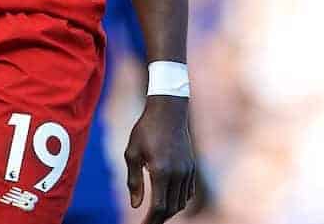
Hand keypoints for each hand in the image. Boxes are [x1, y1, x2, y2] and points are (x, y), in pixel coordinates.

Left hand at [126, 96, 194, 222]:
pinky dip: (178, 201)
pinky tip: (167, 199)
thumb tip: (136, 206)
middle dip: (158, 219)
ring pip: (180, 203)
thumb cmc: (145, 130)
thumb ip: (134, 181)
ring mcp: (187, 171)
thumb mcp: (132, 153)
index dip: (150, 221)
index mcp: (161, 171)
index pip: (158, 207)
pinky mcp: (192, 167)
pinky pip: (187, 192)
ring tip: (155, 214)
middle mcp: (177, 174)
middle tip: (147, 223)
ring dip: (168, 211)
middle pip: (171, 208)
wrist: (168, 110)